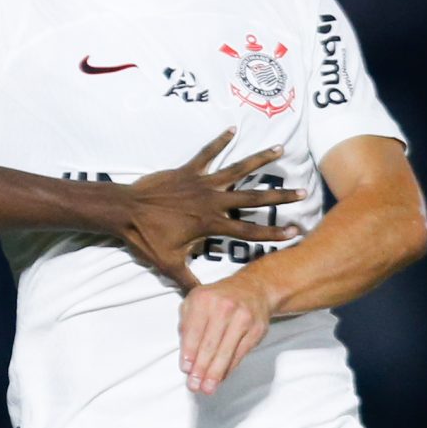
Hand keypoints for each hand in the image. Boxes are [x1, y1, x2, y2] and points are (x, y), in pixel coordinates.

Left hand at [114, 131, 307, 288]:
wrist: (124, 211)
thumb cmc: (145, 238)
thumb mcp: (168, 263)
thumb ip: (187, 281)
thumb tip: (201, 299)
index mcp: (210, 224)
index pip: (248, 231)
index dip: (273, 233)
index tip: (295, 231)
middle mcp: (211, 201)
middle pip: (252, 198)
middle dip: (278, 196)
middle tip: (301, 191)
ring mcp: (200, 183)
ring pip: (236, 169)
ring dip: (258, 159)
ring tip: (280, 150)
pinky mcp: (187, 171)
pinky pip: (207, 153)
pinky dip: (219, 141)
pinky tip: (232, 129)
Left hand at [179, 272, 272, 394]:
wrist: (253, 289)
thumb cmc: (218, 299)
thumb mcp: (195, 302)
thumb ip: (186, 325)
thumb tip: (187, 358)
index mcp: (204, 299)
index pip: (193, 330)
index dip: (188, 352)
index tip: (185, 369)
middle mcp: (224, 307)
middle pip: (210, 344)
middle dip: (201, 368)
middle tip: (194, 385)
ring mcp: (243, 318)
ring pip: (226, 351)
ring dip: (215, 373)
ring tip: (207, 388)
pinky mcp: (256, 330)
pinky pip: (240, 353)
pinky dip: (229, 368)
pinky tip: (221, 377)